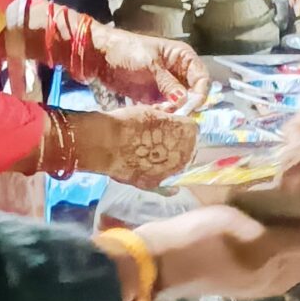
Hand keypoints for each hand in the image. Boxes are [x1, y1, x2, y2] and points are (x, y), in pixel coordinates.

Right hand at [66, 109, 201, 190]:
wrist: (107, 142)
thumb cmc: (128, 122)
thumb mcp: (152, 112)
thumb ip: (166, 119)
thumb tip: (171, 120)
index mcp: (188, 131)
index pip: (192, 129)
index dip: (180, 128)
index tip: (171, 127)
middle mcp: (187, 153)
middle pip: (188, 150)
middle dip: (178, 146)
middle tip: (161, 142)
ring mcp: (174, 171)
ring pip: (179, 168)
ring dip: (171, 163)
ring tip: (153, 157)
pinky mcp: (159, 185)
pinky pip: (170, 188)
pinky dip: (168, 186)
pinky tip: (161, 179)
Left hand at [79, 23, 209, 109]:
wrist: (100, 55)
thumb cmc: (127, 50)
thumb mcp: (150, 64)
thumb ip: (168, 82)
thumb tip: (184, 99)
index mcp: (183, 57)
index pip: (202, 78)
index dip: (200, 93)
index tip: (191, 105)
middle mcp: (179, 72)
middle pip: (193, 94)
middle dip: (186, 105)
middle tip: (171, 111)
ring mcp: (167, 86)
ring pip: (180, 104)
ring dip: (173, 111)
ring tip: (158, 111)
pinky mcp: (154, 97)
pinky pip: (166, 109)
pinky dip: (162, 113)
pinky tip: (153, 113)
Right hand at [137, 205, 299, 300]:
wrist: (158, 259)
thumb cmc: (206, 243)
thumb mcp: (255, 238)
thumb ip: (297, 240)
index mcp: (279, 273)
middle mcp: (273, 278)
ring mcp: (253, 273)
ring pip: (296, 253)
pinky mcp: (237, 263)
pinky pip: (277, 249)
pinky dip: (292, 234)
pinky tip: (289, 217)